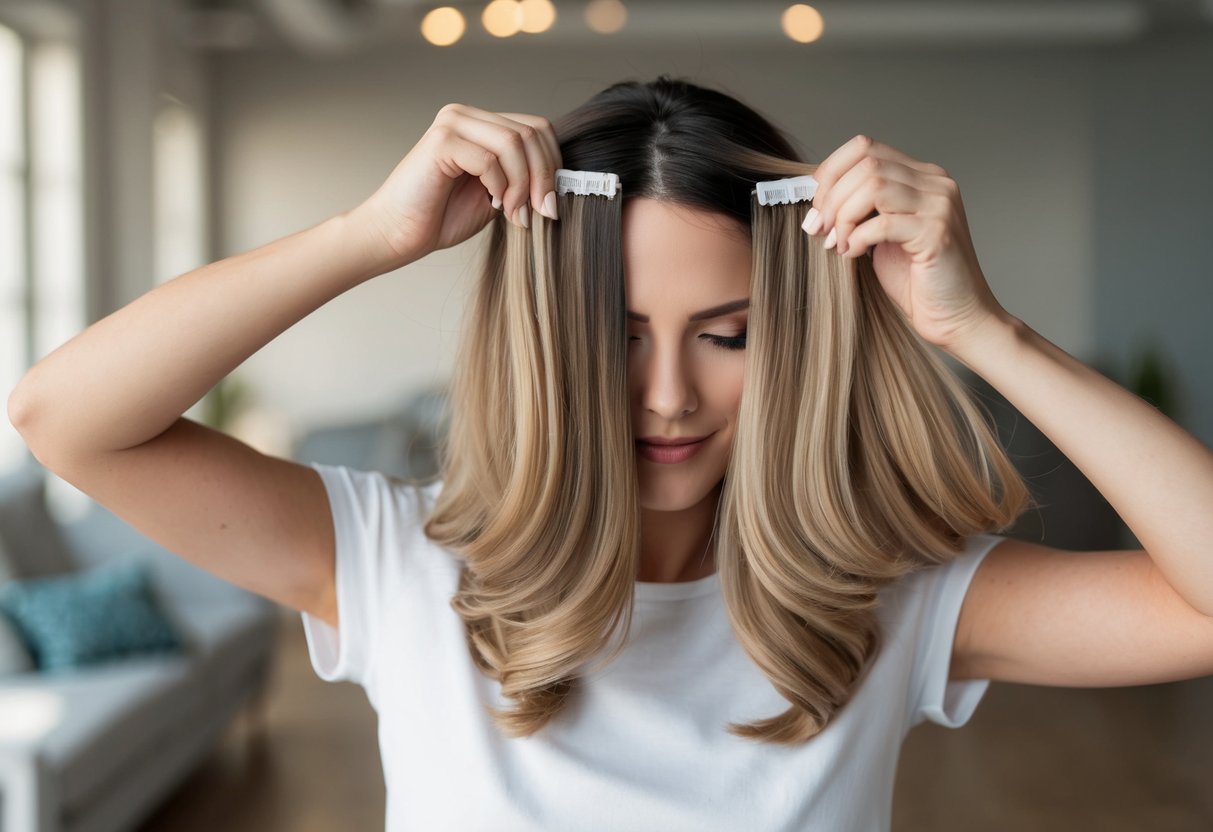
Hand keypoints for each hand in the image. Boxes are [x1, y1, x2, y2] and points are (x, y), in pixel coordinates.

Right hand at [353, 103, 562, 266]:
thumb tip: (561, 181)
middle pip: (532, 132)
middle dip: (544, 177)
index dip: (553, 165)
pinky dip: (500, 187)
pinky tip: (493, 206)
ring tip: (516, 213)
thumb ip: (522, 180)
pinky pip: (490, 159)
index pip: (537, 128)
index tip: (551, 204)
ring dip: (523, 184)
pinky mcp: (441, 140)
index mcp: (482, 124)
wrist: (397, 235)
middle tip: (542, 212)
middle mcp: (467, 115)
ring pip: (515, 142)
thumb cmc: (441, 217)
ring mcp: (453, 123)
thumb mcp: (497, 196)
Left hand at [805, 134, 1009, 352]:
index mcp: (922, 177)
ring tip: (838, 244)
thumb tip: (818, 199)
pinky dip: (857, 238)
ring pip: (873, 185)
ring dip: (843, 216)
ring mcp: (940, 205)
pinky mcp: (936, 233)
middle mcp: (936, 183)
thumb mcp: (881, 235)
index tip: (816, 204)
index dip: (831, 171)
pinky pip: (881, 222)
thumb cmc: (918, 280)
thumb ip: (861, 210)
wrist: (957, 317)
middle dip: (832, 198)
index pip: (866, 146)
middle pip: (866, 164)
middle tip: (820, 230)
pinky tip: (854, 254)